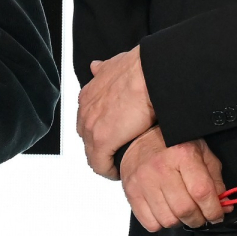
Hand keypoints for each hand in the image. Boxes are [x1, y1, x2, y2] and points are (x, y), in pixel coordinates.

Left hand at [78, 45, 156, 178]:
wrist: (151, 73)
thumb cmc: (141, 67)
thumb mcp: (114, 64)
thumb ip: (103, 69)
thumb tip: (95, 67)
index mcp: (89, 94)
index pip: (88, 119)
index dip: (100, 129)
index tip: (112, 137)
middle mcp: (85, 110)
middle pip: (87, 136)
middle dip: (100, 144)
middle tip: (117, 151)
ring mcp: (91, 126)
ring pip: (92, 151)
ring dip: (104, 158)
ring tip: (119, 163)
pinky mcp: (102, 141)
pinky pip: (99, 164)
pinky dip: (108, 170)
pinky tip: (119, 172)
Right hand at [117, 128, 228, 231]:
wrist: (139, 137)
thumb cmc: (173, 145)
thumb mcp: (201, 154)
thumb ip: (215, 181)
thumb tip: (223, 206)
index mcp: (182, 155)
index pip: (202, 192)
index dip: (213, 210)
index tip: (217, 215)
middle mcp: (161, 168)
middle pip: (184, 210)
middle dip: (198, 219)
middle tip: (200, 216)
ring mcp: (143, 181)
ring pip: (167, 219)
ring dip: (179, 222)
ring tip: (181, 213)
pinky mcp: (131, 192)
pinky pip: (149, 222)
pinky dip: (160, 223)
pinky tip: (165, 211)